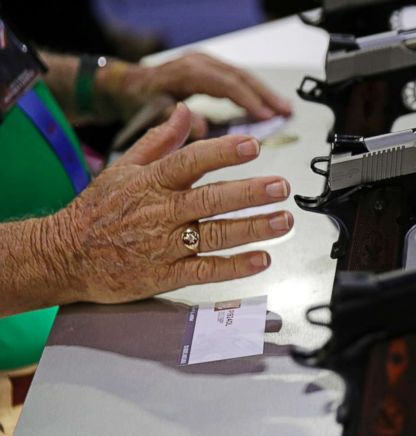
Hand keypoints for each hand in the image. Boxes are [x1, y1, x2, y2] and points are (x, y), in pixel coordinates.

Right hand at [47, 104, 292, 303]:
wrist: (65, 256)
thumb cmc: (98, 211)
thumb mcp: (122, 169)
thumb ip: (159, 141)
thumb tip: (184, 111)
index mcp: (151, 182)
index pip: (191, 161)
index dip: (223, 153)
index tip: (252, 146)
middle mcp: (160, 212)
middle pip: (211, 200)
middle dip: (250, 193)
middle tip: (280, 187)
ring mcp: (165, 246)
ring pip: (216, 236)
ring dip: (253, 228)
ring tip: (282, 221)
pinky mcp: (167, 275)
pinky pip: (207, 270)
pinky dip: (236, 267)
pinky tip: (261, 259)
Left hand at [98, 53, 292, 135]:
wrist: (126, 85)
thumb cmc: (136, 100)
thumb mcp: (150, 112)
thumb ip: (176, 121)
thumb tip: (202, 130)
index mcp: (188, 71)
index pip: (226, 84)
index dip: (249, 100)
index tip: (267, 116)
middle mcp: (199, 62)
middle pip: (240, 76)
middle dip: (266, 95)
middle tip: (286, 111)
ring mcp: (205, 64)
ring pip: (241, 76)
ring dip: (264, 93)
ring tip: (285, 109)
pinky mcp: (209, 70)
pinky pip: (236, 79)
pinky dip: (254, 92)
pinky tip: (266, 104)